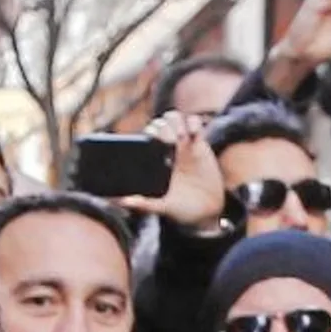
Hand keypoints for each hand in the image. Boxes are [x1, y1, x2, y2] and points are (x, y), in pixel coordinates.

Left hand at [118, 111, 225, 234]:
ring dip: (176, 122)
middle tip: (171, 142)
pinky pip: (195, 123)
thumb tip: (122, 202)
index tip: (155, 143)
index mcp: (155, 161)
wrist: (208, 212)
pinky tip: (195, 133)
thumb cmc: (182, 210)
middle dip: (163, 128)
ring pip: (174, 118)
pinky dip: (194, 122)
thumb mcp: (163, 207)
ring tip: (183, 136)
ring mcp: (184, 146)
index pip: (145, 136)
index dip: (149, 133)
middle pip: (159, 123)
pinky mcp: (201, 145)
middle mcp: (168, 150)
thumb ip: (145, 204)